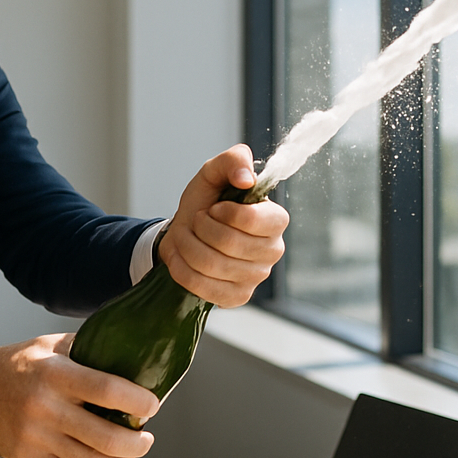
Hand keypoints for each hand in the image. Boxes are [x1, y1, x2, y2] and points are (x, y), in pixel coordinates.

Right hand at [0, 334, 158, 457]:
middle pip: (105, 437)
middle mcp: (45, 407)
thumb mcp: (50, 345)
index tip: (152, 405)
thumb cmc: (18, 363)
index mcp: (55, 373)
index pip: (107, 390)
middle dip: (137, 443)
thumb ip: (87, 348)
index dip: (138, 402)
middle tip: (146, 437)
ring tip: (131, 455)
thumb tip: (131, 354)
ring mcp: (35, 437)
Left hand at [160, 144, 288, 307]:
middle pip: (228, 244)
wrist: (184, 235)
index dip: (223, 213)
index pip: (251, 220)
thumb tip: (246, 178)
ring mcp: (256, 277)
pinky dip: (182, 269)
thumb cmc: (205, 204)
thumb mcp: (214, 173)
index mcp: (275, 219)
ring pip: (211, 265)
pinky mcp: (237, 297)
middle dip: (200, 228)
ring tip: (188, 237)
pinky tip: (185, 258)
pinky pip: (201, 286)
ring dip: (187, 246)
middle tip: (197, 221)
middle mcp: (272, 251)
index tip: (214, 208)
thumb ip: (233, 160)